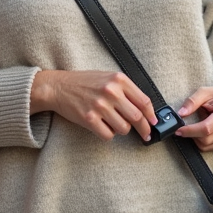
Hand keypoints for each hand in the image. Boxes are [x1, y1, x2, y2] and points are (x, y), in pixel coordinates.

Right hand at [31, 70, 157, 141]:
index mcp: (119, 79)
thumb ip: (126, 90)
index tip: (154, 123)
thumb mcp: (108, 77)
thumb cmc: (84, 82)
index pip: (144, 101)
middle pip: (137, 117)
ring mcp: (100, 106)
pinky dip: (108, 133)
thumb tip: (145, 109)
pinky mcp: (89, 119)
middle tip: (146, 134)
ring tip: (114, 123)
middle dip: (144, 129)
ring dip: (122, 129)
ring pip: (124, 128)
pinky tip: (103, 126)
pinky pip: (108, 135)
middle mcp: (111, 92)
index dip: (152, 115)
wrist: (58, 86)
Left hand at [175, 86, 212, 151]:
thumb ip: (192, 101)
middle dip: (192, 135)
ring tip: (204, 124)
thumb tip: (181, 113)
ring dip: (199, 139)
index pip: (205, 129)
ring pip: (207, 147)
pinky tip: (210, 131)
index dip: (189, 131)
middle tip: (189, 125)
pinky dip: (206, 142)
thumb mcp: (208, 91)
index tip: (178, 130)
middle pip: (205, 141)